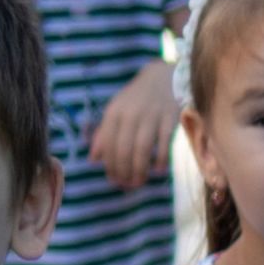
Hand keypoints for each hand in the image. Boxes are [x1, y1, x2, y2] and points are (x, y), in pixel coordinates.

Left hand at [90, 59, 179, 191]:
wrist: (164, 78)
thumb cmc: (137, 100)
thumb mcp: (116, 111)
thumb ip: (104, 134)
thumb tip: (93, 160)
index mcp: (114, 113)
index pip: (108, 144)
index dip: (110, 165)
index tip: (113, 180)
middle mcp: (130, 115)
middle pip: (124, 149)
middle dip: (124, 171)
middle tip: (127, 185)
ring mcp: (151, 116)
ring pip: (142, 148)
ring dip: (140, 169)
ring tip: (139, 183)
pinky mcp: (169, 119)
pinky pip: (164, 143)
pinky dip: (161, 159)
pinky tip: (158, 171)